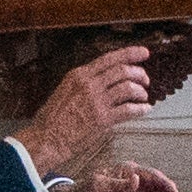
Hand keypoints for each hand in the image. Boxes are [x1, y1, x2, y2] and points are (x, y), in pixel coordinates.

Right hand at [19, 42, 152, 170]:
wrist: (46, 139)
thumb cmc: (52, 118)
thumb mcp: (64, 90)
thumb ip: (83, 82)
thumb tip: (103, 79)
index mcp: (78, 75)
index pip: (110, 58)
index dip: (130, 54)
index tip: (143, 53)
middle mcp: (88, 84)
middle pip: (122, 71)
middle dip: (139, 73)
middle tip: (145, 80)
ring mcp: (96, 101)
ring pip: (128, 87)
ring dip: (140, 91)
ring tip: (143, 96)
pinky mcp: (102, 119)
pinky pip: (129, 109)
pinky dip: (140, 109)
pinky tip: (144, 110)